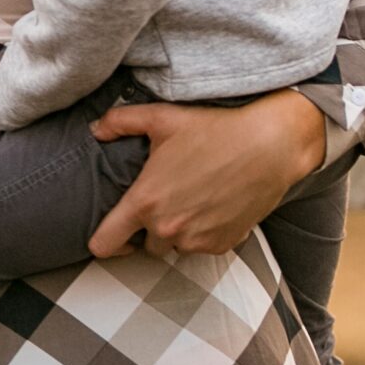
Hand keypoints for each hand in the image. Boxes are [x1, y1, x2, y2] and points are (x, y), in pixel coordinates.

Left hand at [85, 90, 325, 259]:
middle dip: (147, 228)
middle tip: (160, 200)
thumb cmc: (213, 130)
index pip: (106, 243)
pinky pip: (201, 246)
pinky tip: (209, 206)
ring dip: (174, 231)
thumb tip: (95, 130)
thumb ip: (118, 122)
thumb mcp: (159, 117)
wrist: (268, 146)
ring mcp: (197, 240)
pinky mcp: (223, 245)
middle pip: (143, 245)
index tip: (107, 232)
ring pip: (173, 246)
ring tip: (186, 200)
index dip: (100, 241)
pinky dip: (201, 233)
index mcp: (145, 202)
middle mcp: (168, 228)